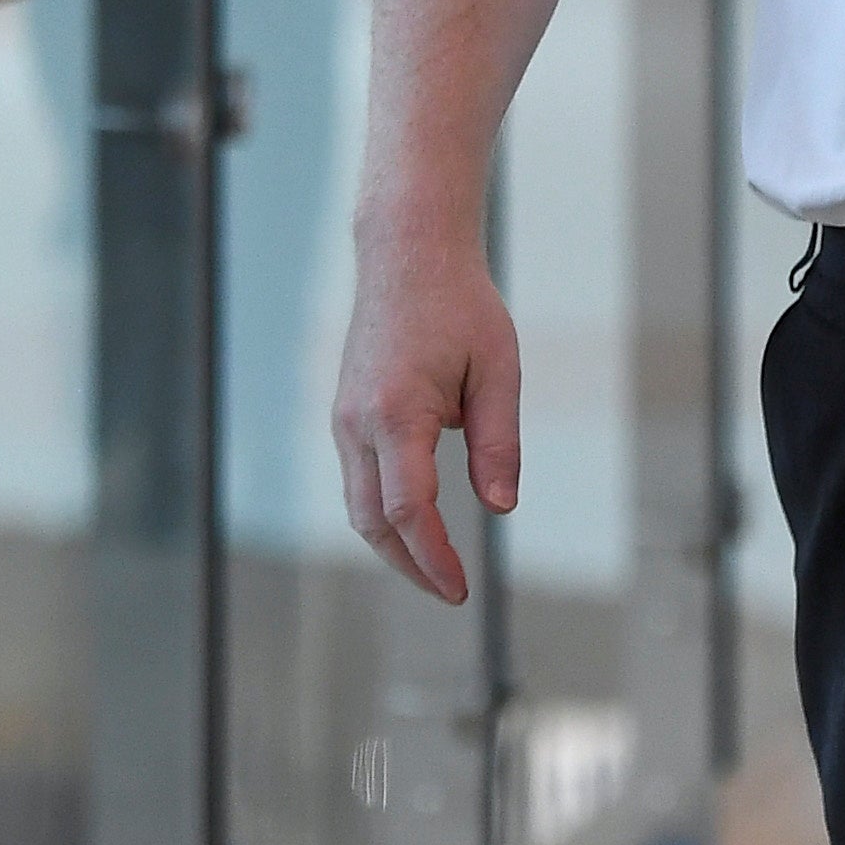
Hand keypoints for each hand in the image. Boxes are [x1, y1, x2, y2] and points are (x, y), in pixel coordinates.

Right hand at [329, 235, 522, 604]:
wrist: (407, 253)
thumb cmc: (461, 305)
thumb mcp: (499, 370)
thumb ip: (499, 441)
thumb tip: (501, 509)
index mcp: (397, 412)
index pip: (409, 511)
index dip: (434, 558)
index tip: (461, 590)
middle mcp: (358, 422)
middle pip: (373, 521)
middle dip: (410, 565)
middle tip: (452, 591)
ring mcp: (344, 419)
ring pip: (358, 505)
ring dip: (393, 544)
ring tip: (437, 567)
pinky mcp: (345, 414)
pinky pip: (358, 479)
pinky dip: (384, 511)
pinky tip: (417, 523)